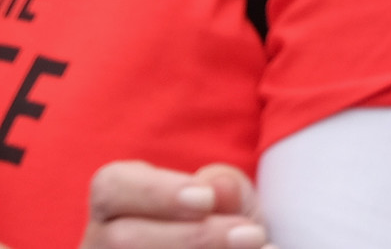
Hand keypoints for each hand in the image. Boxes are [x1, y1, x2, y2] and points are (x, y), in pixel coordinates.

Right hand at [80, 161, 271, 248]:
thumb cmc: (226, 227)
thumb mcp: (232, 203)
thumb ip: (225, 189)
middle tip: (251, 234)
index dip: (155, 192)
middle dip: (194, 237)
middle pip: (121, 240)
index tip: (206, 199)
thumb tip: (217, 188)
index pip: (112, 186)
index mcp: (116, 206)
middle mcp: (100, 246)